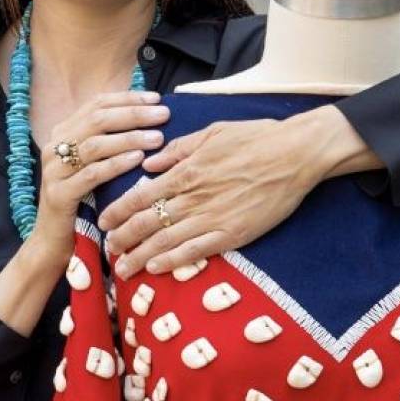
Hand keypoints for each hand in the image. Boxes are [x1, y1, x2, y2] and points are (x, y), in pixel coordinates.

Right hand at [25, 91, 167, 267]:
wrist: (54, 238)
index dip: (127, 99)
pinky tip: (138, 160)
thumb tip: (148, 116)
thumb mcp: (96, 163)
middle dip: (134, 114)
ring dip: (129, 138)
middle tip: (163, 115)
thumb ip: (112, 140)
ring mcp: (54, 169)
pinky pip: (91, 174)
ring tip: (157, 138)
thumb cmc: (84, 198)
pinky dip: (116, 164)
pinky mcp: (59, 193)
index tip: (157, 99)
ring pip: (95, 144)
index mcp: (63, 132)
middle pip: (97, 119)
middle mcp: (55, 146)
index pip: (97, 105)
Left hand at [98, 105, 371, 278]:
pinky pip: (196, 251)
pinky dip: (173, 261)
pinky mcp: (233, 234)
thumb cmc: (257, 138)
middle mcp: (193, 198)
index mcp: (186, 171)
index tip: (103, 222)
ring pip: (165, 242)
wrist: (296, 155)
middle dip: (122, 239)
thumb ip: (178, 149)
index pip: (139, 196)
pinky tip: (156, 268)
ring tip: (123, 268)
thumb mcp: (212, 133)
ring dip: (139, 256)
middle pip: (145, 223)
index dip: (117, 212)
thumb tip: (149, 163)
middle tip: (107, 251)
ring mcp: (212, 218)